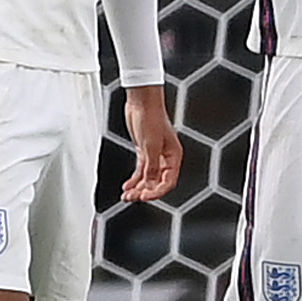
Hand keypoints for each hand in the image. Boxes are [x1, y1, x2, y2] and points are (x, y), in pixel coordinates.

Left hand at [120, 83, 181, 201]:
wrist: (141, 102)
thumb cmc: (151, 118)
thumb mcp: (151, 145)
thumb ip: (152, 166)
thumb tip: (150, 183)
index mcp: (174, 156)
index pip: (168, 182)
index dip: (157, 192)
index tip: (145, 197)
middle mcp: (166, 157)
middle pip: (157, 182)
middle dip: (145, 191)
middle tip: (133, 198)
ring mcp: (154, 154)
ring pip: (148, 178)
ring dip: (137, 187)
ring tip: (127, 195)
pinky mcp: (144, 151)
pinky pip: (141, 170)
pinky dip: (134, 179)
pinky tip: (127, 186)